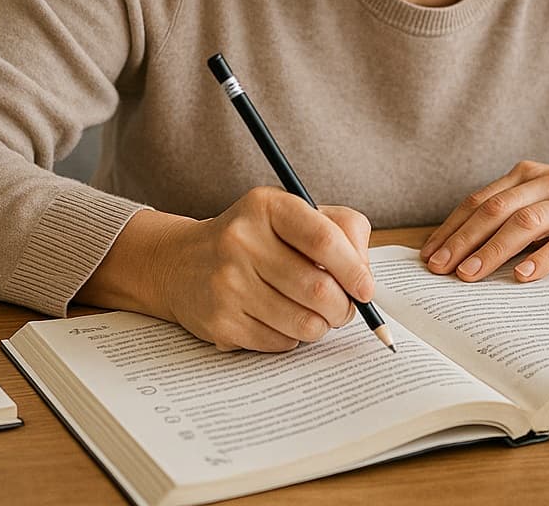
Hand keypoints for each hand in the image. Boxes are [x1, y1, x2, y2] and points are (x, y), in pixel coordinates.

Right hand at [150, 187, 374, 351]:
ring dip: (322, 325)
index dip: (355, 269)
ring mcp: (227, 284)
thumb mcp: (295, 215)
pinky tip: (280, 319)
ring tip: (315, 314)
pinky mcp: (220, 322)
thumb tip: (365, 277)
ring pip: (304, 323)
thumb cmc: (255, 239)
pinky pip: (281, 342)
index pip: (324, 240)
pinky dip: (293, 337)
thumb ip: (342, 231)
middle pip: (319, 289)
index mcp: (267, 206)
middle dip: (344, 307)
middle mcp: (241, 241)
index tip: (366, 288)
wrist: (182, 263)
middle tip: (344, 307)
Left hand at [419, 161, 548, 283]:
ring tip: (470, 274)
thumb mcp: (544, 202)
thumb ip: (512, 217)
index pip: (480, 200)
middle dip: (463, 240)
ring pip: (526, 223)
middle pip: (496, 209)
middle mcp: (547, 182)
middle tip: (440, 268)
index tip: (429, 254)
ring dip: (493, 250)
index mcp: (528, 175)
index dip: (452, 227)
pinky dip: (541, 259)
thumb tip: (463, 252)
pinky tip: (521, 276)